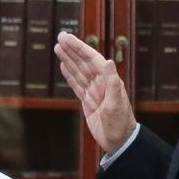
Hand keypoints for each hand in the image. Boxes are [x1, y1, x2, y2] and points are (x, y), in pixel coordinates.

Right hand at [54, 32, 136, 153]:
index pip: (91, 59)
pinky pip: (77, 84)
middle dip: (72, 49)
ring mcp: (94, 91)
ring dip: (69, 59)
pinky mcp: (88, 101)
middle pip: (83, 62)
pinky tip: (63, 66)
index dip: (79, 47)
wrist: (119, 142)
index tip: (67, 38)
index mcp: (108, 80)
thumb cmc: (120, 123)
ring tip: (58, 47)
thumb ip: (112, 82)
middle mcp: (100, 83)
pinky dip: (69, 75)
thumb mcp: (116, 103)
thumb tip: (108, 61)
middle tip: (60, 36)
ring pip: (78, 71)